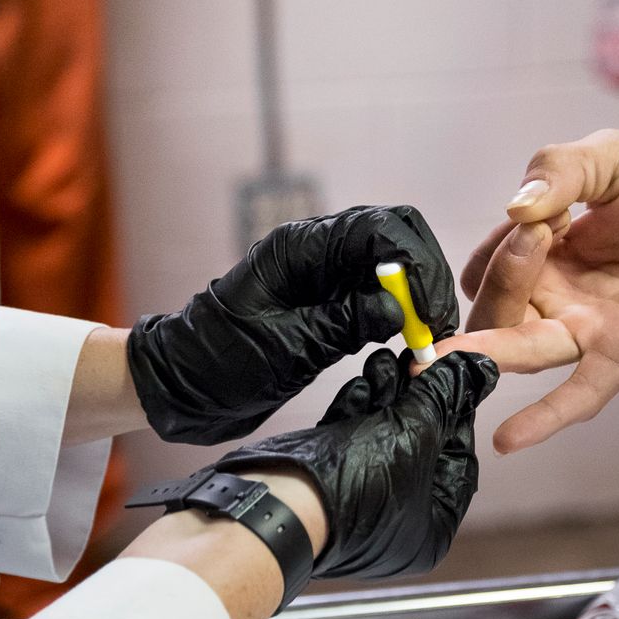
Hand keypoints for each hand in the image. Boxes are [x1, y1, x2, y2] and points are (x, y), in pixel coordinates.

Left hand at [127, 206, 457, 445]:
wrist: (182, 388)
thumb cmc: (217, 364)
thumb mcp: (284, 348)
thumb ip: (342, 324)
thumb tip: (401, 313)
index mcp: (299, 246)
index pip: (378, 229)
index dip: (414, 266)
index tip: (428, 313)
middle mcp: (316, 250)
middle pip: (395, 234)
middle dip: (424, 274)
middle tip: (437, 324)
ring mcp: (324, 274)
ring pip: (393, 262)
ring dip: (417, 294)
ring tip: (428, 338)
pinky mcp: (330, 302)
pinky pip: (380, 293)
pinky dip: (402, 312)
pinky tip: (409, 342)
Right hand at [217, 348, 496, 578]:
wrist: (279, 502)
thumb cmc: (351, 489)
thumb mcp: (415, 433)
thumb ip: (446, 396)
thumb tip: (479, 369)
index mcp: (432, 526)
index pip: (460, 456)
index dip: (459, 409)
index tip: (458, 373)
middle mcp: (400, 519)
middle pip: (422, 442)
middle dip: (419, 395)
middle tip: (421, 356)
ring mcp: (362, 499)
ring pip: (385, 435)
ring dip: (388, 394)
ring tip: (390, 360)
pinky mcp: (330, 478)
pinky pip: (354, 438)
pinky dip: (361, 407)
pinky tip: (365, 379)